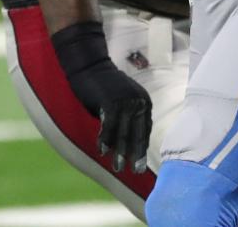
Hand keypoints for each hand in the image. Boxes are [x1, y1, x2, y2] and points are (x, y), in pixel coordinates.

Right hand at [51, 22, 152, 173]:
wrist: (91, 67)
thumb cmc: (105, 88)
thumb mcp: (122, 103)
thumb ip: (127, 120)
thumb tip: (126, 146)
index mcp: (144, 101)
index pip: (146, 129)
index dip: (143, 147)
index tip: (141, 164)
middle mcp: (138, 100)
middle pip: (138, 132)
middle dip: (136, 154)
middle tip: (136, 171)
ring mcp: (125, 100)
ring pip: (124, 132)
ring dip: (120, 151)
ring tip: (118, 168)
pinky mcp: (111, 100)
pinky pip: (109, 125)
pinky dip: (105, 140)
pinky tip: (102, 152)